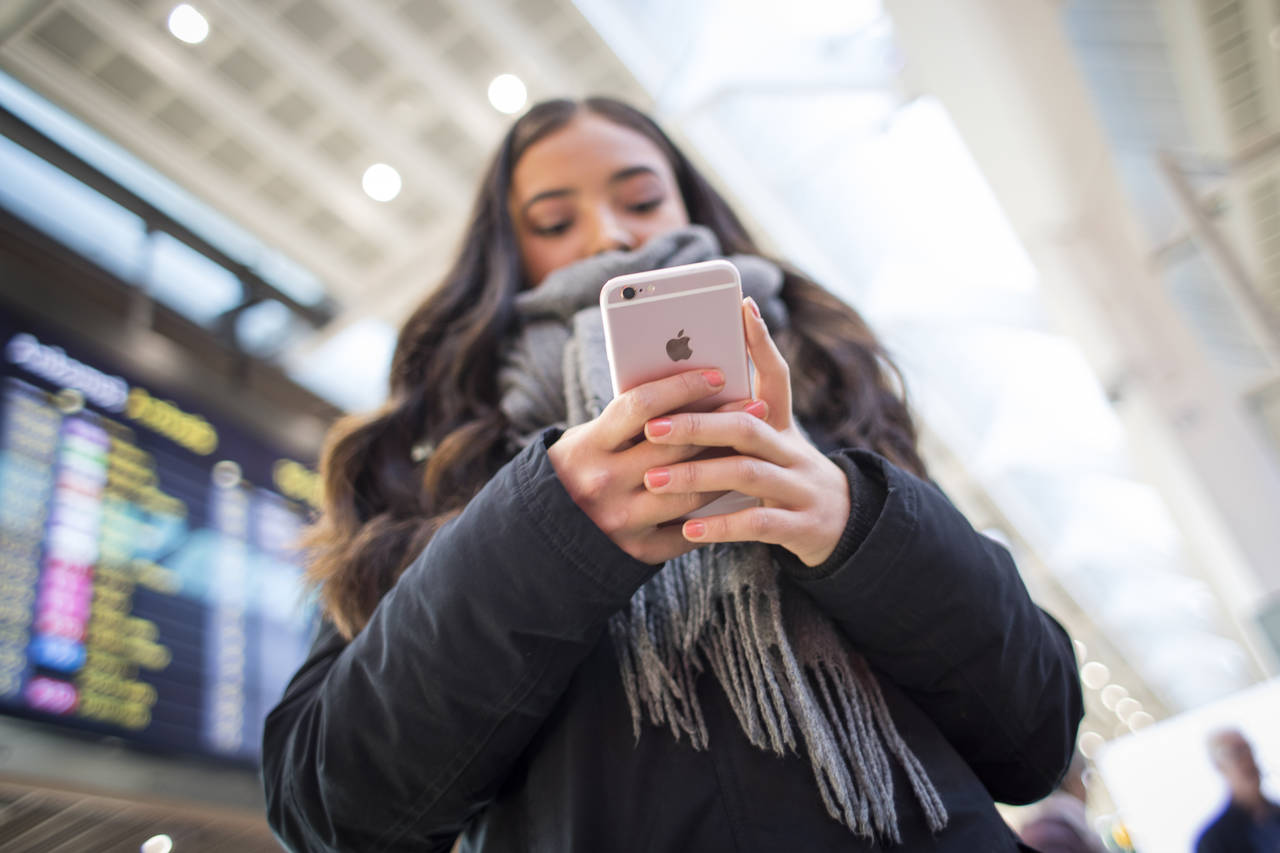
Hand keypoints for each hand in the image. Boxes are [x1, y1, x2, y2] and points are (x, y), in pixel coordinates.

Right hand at [547, 367, 766, 563]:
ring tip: (753, 450)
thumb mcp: (588, 438)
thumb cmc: (579, 470)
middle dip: (721, 423)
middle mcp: (604, 483)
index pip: (641, 406)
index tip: (718, 375)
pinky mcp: (638, 551)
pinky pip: (687, 529)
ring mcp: (622, 520)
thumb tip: (691, 391)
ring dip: (727, 467)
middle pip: (676, 447)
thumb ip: (629, 422)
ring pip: (691, 490)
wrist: (546, 535)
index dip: (683, 387)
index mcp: (588, 447)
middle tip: (757, 408)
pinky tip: (735, 492)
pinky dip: (713, 510)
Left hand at [640, 298, 851, 566]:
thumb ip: (733, 422)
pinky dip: (722, 526)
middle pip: (747, 425)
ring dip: (698, 474)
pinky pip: (758, 523)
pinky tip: (689, 529)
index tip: (741, 307)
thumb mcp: (770, 445)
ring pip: (749, 473)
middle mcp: (793, 450)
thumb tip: (681, 394)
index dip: (762, 342)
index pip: (777, 375)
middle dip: (698, 424)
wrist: (844, 526)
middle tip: (653, 427)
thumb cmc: (786, 477)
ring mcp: (800, 487)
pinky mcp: (800, 526)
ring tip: (654, 480)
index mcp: (783, 425)